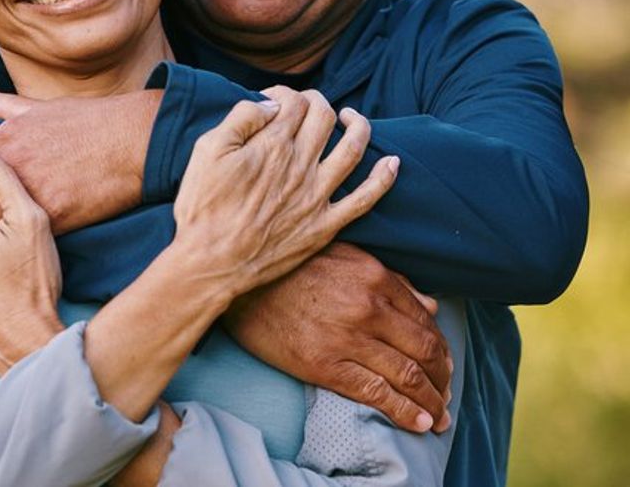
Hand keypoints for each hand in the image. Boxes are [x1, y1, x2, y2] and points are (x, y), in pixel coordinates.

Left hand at [0, 86, 158, 233]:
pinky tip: (18, 247)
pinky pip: (23, 236)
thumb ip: (2, 105)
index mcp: (1, 140)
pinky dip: (18, 243)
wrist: (134, 140)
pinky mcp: (53, 214)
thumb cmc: (89, 121)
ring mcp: (29, 190)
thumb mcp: (40, 107)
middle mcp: (9, 164)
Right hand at [171, 87, 398, 297]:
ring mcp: (317, 195)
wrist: (212, 262)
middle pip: (324, 117)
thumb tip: (270, 104)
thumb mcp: (206, 151)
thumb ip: (240, 119)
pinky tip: (392, 163)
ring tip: (352, 118)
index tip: (271, 100)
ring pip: (353, 148)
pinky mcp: (325, 224)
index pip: (293, 102)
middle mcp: (301, 165)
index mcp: (271, 145)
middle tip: (305, 107)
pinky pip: (365, 198)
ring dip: (359, 126)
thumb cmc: (203, 207)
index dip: (284, 93)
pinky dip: (384, 178)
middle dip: (317, 102)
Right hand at [224, 242, 452, 432]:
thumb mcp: (342, 257)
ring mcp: (348, 338)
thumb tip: (428, 305)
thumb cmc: (286, 265)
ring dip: (432, 400)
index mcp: (374, 277)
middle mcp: (368, 307)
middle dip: (442, 377)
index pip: (425, 321)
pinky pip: (377, 393)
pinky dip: (406, 412)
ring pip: (407, 375)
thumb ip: (388, 279)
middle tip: (446, 393)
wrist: (234, 278)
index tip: (446, 364)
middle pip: (425, 350)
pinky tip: (421, 422)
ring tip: (439, 415)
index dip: (442, 348)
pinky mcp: (324, 365)